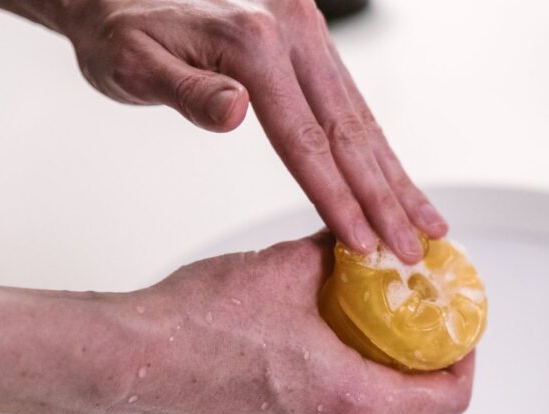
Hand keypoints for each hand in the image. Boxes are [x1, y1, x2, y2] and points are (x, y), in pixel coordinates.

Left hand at [60, 0, 445, 261]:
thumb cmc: (121, 35)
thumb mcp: (133, 64)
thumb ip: (187, 90)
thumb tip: (235, 110)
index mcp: (254, 40)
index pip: (306, 139)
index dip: (338, 196)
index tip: (364, 242)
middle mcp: (293, 30)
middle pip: (350, 131)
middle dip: (385, 198)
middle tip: (413, 249)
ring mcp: (308, 31)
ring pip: (364, 119)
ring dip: (397, 177)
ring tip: (428, 223)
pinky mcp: (311, 39)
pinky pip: (354, 102)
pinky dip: (379, 148)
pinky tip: (396, 179)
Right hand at [118, 230, 474, 413]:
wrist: (133, 358)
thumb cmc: (204, 320)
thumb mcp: (290, 266)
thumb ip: (341, 249)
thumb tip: (366, 231)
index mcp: (355, 399)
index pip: (448, 398)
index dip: (465, 361)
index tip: (460, 330)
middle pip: (415, 412)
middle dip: (426, 366)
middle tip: (421, 322)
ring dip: (383, 377)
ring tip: (372, 329)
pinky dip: (343, 389)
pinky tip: (320, 347)